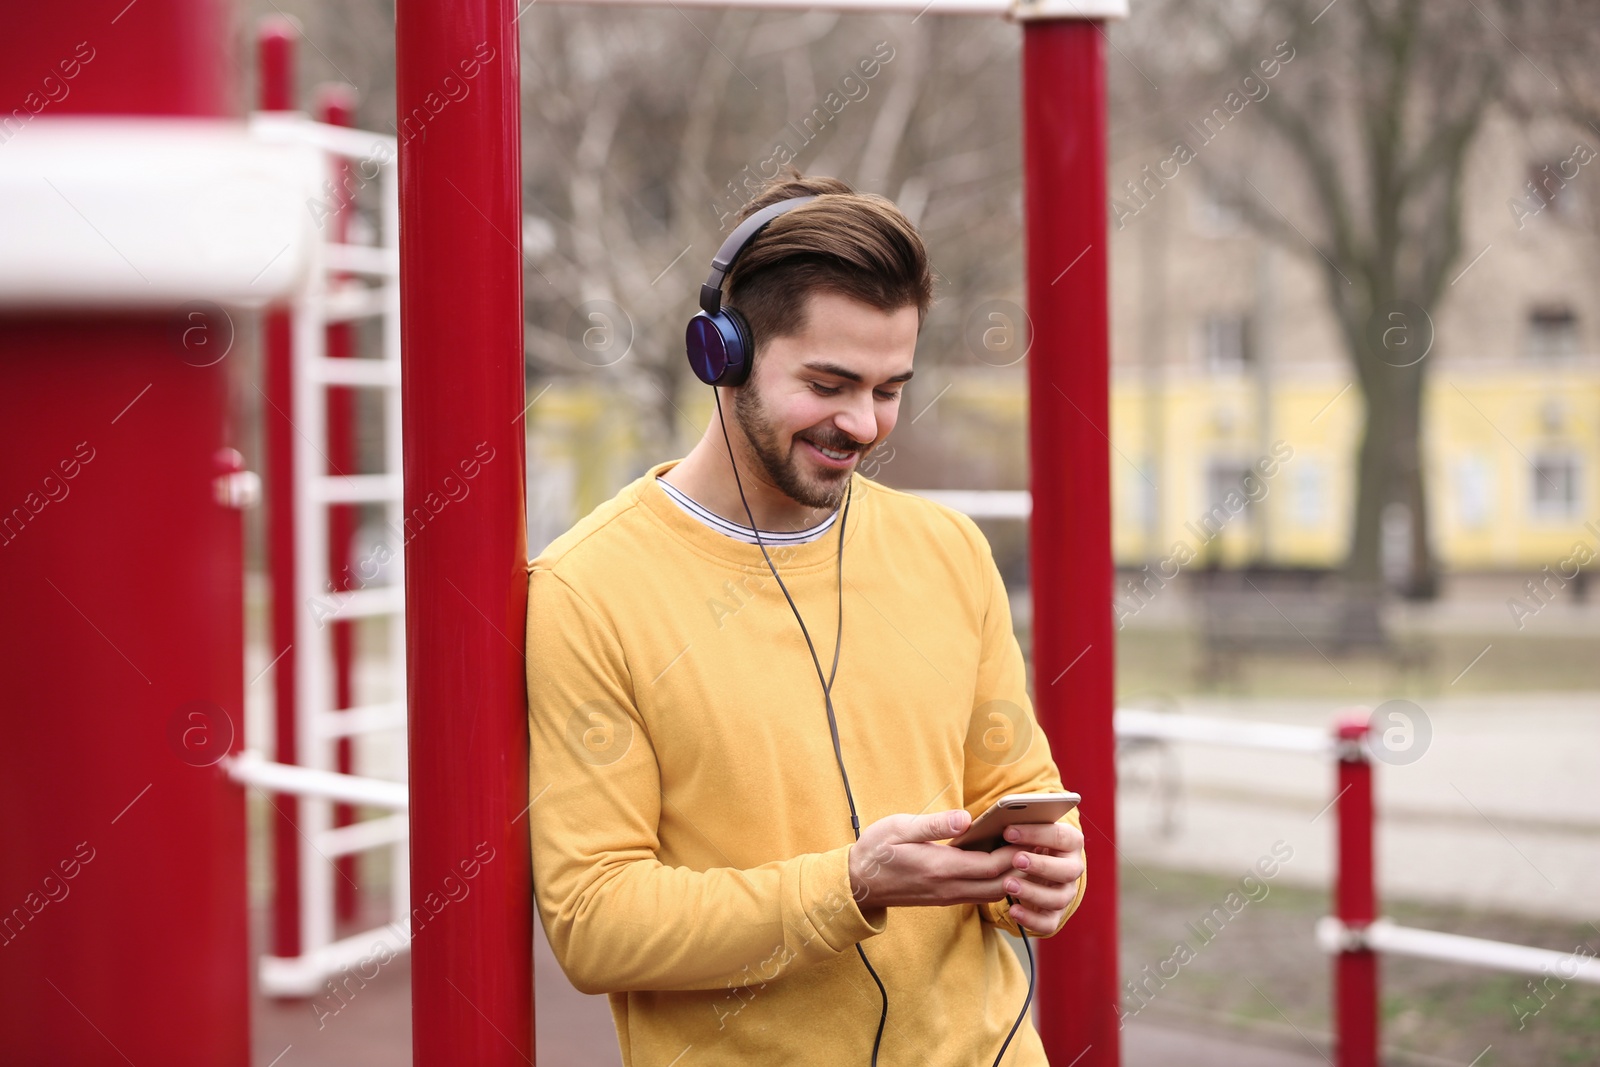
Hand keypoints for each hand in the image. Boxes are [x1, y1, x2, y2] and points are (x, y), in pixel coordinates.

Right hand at [847, 809, 1023, 911]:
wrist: (856, 883)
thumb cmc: (876, 850)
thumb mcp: (899, 828)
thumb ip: (934, 825)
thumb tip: (966, 818)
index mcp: (940, 868)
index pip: (991, 866)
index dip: (1015, 853)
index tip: (1030, 834)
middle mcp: (948, 887)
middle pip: (999, 883)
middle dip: (1022, 866)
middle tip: (1040, 844)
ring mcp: (947, 896)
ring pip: (992, 892)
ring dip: (1012, 876)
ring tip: (1027, 852)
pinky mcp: (945, 897)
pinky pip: (980, 894)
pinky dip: (997, 881)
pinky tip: (1002, 863)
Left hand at [995, 819, 1084, 935]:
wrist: (1033, 866)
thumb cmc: (1025, 842)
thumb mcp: (1025, 829)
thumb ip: (1014, 823)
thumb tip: (974, 820)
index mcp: (1070, 842)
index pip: (1061, 836)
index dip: (1036, 833)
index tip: (1008, 831)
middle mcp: (1072, 868)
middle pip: (1068, 870)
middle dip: (1041, 865)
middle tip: (1016, 859)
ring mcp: (1065, 893)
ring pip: (1058, 898)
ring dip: (1033, 892)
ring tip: (1008, 884)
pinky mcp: (1055, 914)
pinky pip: (1048, 923)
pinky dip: (1031, 919)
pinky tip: (1013, 910)